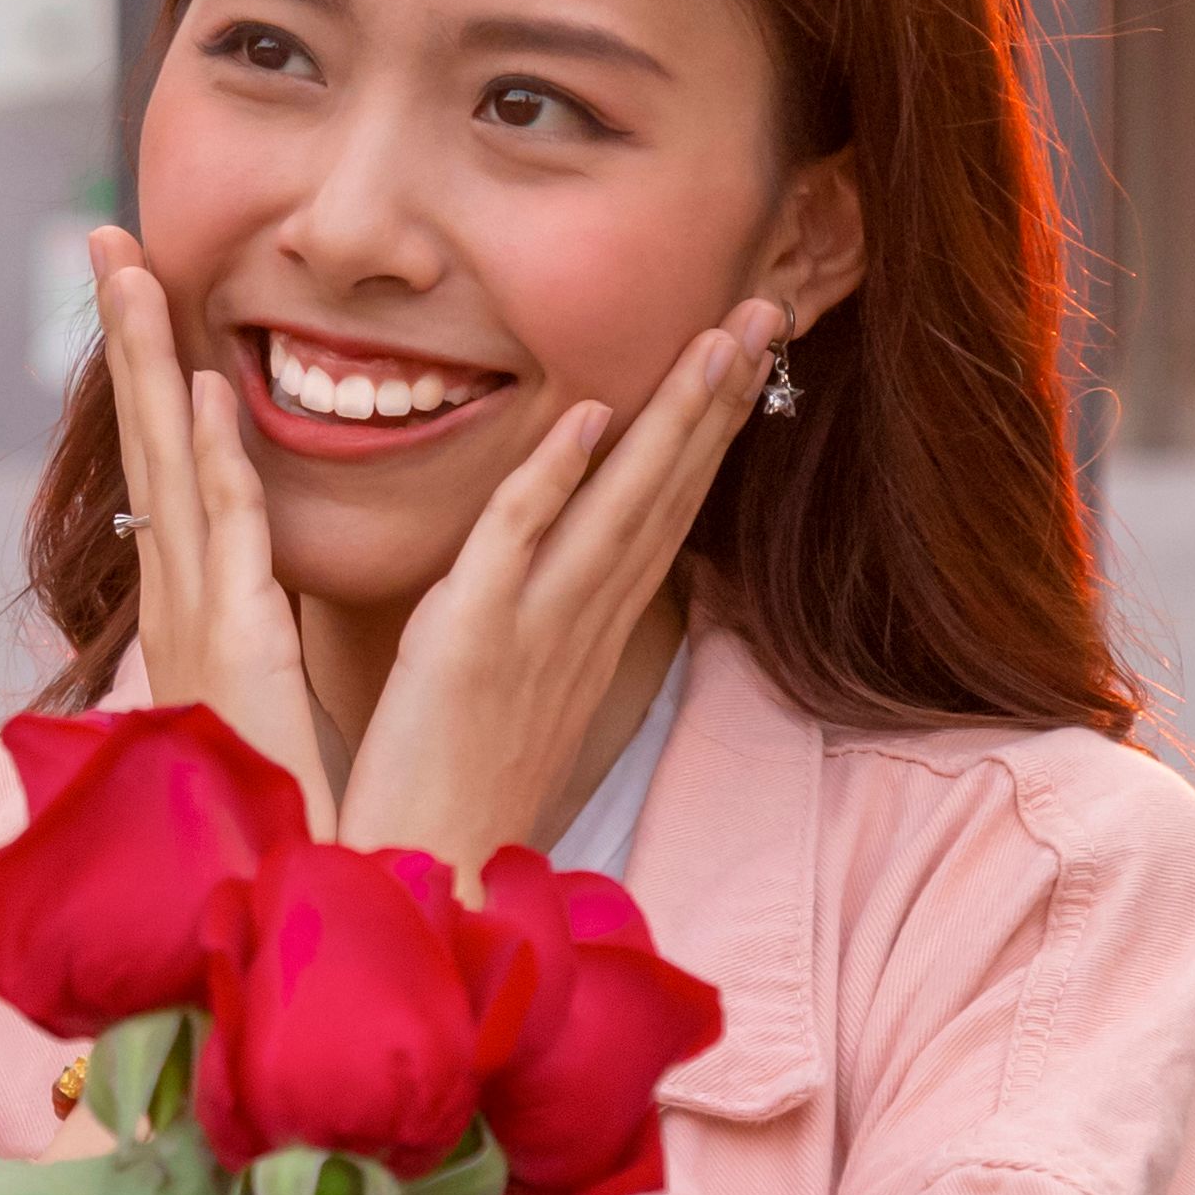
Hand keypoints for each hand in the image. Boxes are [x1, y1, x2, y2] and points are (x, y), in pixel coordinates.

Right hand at [88, 229, 335, 829]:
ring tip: (134, 273)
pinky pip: (224, 532)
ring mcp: (198, 614)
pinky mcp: (235, 643)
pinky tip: (209, 392)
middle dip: (129, 338)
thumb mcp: (262, 690)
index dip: (154, 378)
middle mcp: (181, 595)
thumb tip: (256, 575)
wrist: (281, 891)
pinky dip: (213, 459)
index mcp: (195, 601)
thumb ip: (254, 624)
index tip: (145, 296)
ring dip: (151, 365)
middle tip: (110, 242)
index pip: (170, 465)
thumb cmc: (283, 799)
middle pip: (150, 440)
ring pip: (170, 463)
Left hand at [331, 298, 782, 875]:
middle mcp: (578, 626)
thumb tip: (537, 578)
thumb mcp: (504, 695)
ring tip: (721, 337)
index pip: (662, 512)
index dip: (706, 431)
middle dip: (720, 399)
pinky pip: (515, 549)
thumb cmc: (448, 794)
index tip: (743, 355)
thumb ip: (525, 626)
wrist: (424, 888)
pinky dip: (552, 482)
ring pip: (619, 507)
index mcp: (586, 633)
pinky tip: (587, 417)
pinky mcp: (467, 648)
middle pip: (666, 494)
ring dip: (671, 419)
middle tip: (770, 307)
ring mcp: (532, 634)